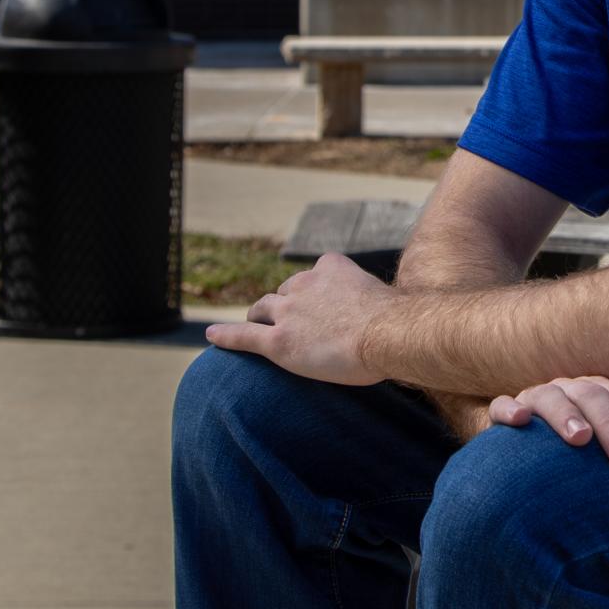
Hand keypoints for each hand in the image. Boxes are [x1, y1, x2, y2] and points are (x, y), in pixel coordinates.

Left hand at [202, 252, 392, 386]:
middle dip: (286, 304)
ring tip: (256, 326)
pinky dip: (226, 336)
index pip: (314, 275)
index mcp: (331, 267)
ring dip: (258, 317)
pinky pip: (244, 336)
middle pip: (284, 291)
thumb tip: (386, 316)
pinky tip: (211, 338)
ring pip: (262, 310)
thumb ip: (370, 302)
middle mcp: (305, 284)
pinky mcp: (279, 342)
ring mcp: (289, 313)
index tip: (323, 305)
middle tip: (294, 323)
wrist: (389, 334)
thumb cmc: (397, 323)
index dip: (315, 292)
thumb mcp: (384, 298)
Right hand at [487, 376, 608, 464]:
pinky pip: (502, 406)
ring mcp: (536, 398)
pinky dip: (509, 409)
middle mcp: (570, 389)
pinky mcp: (505, 414)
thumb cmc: (587, 450)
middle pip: (594, 395)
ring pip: (552, 397)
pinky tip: (520, 420)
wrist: (533, 456)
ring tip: (581, 438)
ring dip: (567, 415)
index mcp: (600, 391)